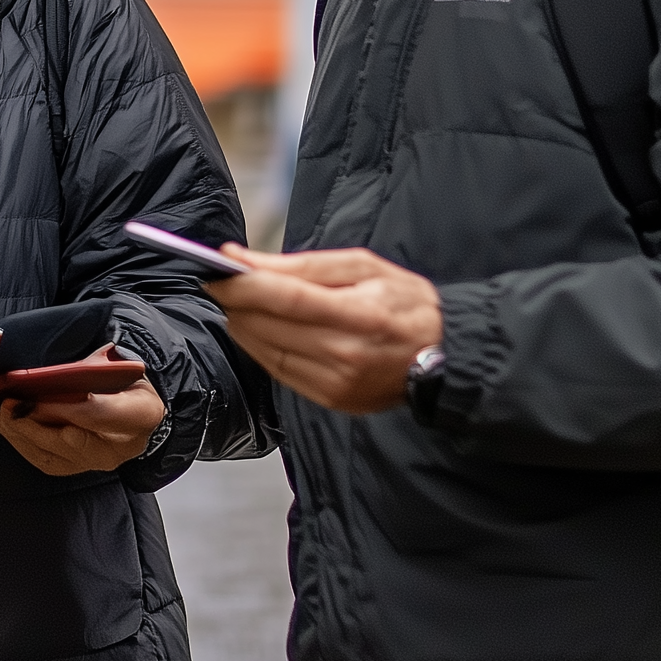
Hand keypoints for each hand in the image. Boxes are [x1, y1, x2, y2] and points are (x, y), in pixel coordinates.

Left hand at [0, 345, 166, 476]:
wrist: (141, 410)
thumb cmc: (127, 382)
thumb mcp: (117, 364)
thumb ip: (92, 366)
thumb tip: (55, 370)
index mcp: (139, 413)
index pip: (100, 413)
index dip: (66, 408)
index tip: (37, 398)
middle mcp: (121, 446)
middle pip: (72, 441)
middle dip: (35, 423)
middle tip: (9, 406)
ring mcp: (100, 461)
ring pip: (56, 456)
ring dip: (23, 435)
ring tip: (0, 415)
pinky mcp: (82, 468)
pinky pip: (49, 462)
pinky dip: (24, 445)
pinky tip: (7, 428)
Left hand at [206, 244, 441, 414]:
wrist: (444, 355)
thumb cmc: (404, 301)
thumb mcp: (361, 266)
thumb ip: (300, 265)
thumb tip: (243, 260)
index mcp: (358, 314)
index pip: (285, 298)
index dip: (243, 284)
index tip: (216, 270)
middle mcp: (345, 355)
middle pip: (269, 326)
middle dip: (236, 301)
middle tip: (222, 281)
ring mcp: (337, 384)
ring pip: (265, 351)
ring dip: (243, 324)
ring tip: (239, 301)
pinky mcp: (331, 400)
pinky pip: (279, 371)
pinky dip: (260, 347)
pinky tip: (259, 328)